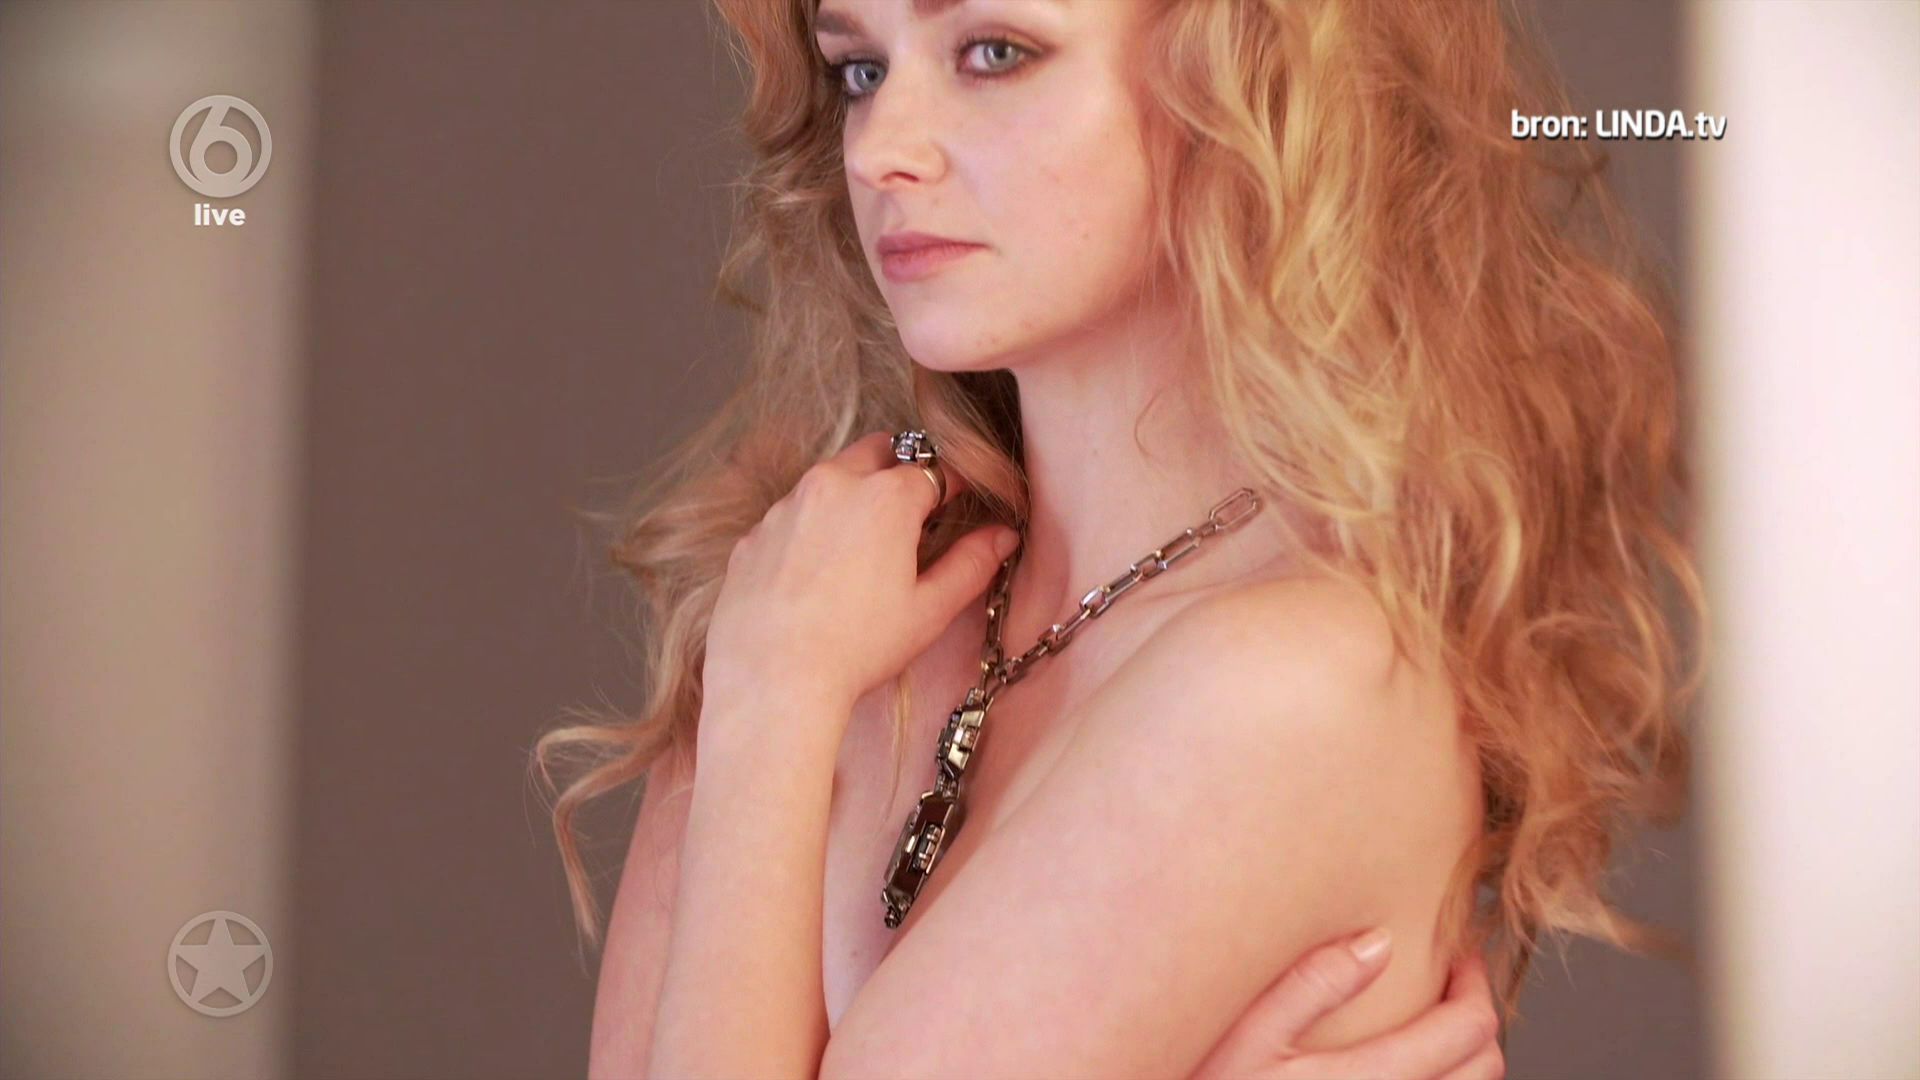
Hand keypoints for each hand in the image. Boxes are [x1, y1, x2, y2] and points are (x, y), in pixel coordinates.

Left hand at [701, 431, 1017, 739]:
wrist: (772, 679)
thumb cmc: (858, 647)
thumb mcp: (929, 610)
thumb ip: (972, 564)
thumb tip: (1002, 537)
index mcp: (886, 496)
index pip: (935, 468)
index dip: (955, 485)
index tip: (961, 503)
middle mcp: (833, 484)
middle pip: (879, 451)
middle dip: (902, 469)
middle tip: (915, 514)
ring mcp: (787, 506)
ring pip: (831, 477)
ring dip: (854, 494)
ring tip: (865, 546)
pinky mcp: (754, 534)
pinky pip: (792, 514)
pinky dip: (812, 526)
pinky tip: (819, 572)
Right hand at [1189, 931, 1504, 1079]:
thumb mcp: (1249, 1033)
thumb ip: (1313, 984)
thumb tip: (1380, 942)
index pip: (1469, 1029)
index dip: (1475, 981)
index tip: (1457, 951)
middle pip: (1485, 1066)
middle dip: (1478, 1014)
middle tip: (1452, 977)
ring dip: (1466, 1055)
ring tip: (1433, 1019)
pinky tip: (1407, 1063)